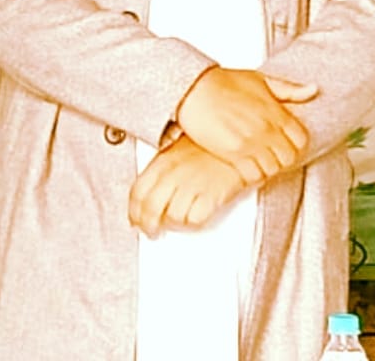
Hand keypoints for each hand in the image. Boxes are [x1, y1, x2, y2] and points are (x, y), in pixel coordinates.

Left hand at [127, 134, 246, 237]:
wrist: (241, 143)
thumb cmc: (211, 146)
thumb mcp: (179, 149)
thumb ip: (162, 169)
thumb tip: (150, 191)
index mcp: (163, 161)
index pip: (138, 192)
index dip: (134, 211)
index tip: (135, 219)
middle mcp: (174, 174)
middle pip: (151, 208)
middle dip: (148, 225)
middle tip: (152, 232)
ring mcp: (192, 185)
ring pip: (171, 216)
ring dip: (172, 224)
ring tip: (176, 223)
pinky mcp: (211, 195)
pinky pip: (194, 219)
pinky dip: (192, 223)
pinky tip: (194, 218)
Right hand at [173, 68, 315, 184]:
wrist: (193, 88)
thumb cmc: (223, 82)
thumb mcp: (260, 80)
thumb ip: (289, 88)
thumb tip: (314, 90)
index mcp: (276, 112)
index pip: (300, 139)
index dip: (294, 145)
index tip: (284, 144)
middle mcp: (267, 129)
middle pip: (288, 158)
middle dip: (281, 158)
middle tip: (269, 155)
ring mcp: (251, 142)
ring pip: (271, 169)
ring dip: (265, 167)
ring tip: (255, 160)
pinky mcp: (233, 153)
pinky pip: (252, 175)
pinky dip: (251, 174)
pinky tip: (243, 164)